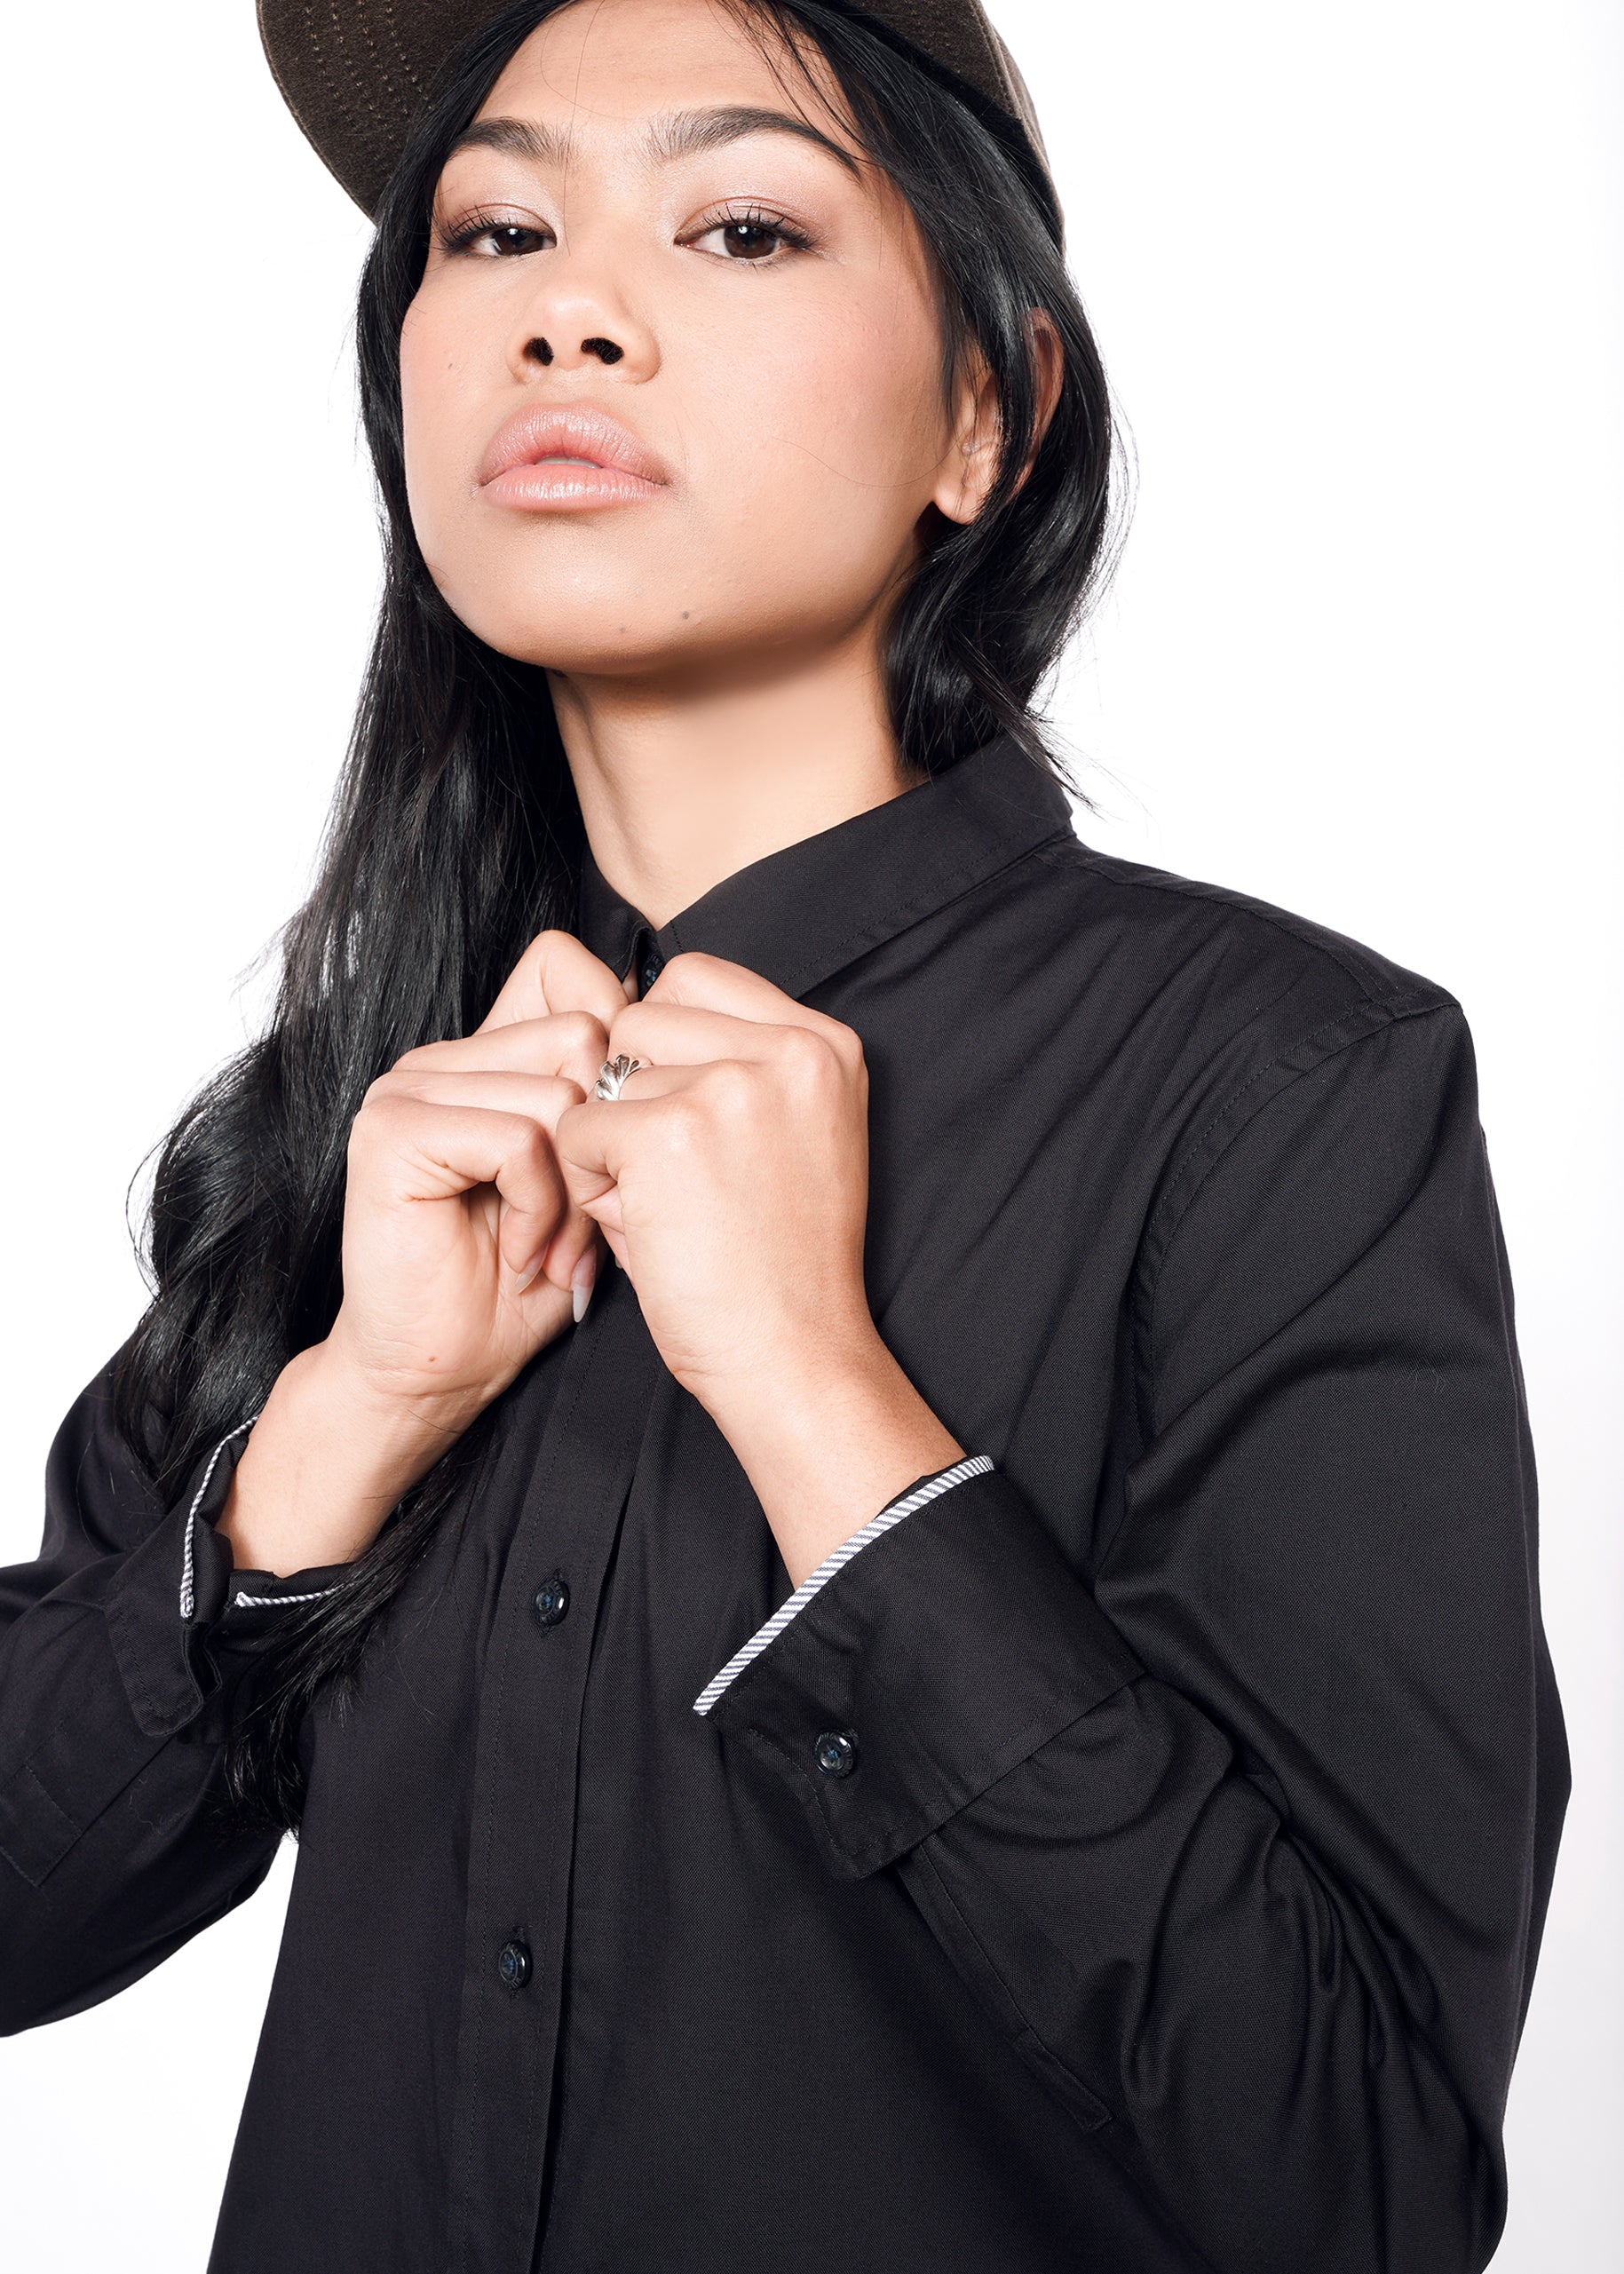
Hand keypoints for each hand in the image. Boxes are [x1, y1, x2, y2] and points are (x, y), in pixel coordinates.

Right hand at [325, 929, 629, 1430]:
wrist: (442, 1371)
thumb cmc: (527, 1285)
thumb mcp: (598, 1178)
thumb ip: (616, 1099)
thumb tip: (674, 1027)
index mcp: (484, 1051)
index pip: (569, 966)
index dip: (617, 1051)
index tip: (614, 1150)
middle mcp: (440, 1054)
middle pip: (583, 1032)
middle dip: (606, 1139)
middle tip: (586, 1222)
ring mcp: (407, 1085)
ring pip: (559, 1090)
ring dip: (575, 1189)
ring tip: (553, 1246)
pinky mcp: (391, 1130)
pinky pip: (518, 1138)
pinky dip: (539, 1208)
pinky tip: (521, 1253)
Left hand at [556, 952, 872, 1410]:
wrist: (795, 1357)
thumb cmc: (781, 1264)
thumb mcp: (795, 1137)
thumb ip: (737, 1067)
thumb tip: (622, 1021)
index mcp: (827, 1043)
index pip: (696, 977)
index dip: (664, 1047)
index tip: (683, 1120)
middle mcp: (789, 1049)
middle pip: (642, 1015)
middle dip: (632, 1089)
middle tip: (667, 1174)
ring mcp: (729, 1086)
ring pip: (606, 1074)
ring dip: (612, 1141)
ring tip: (662, 1208)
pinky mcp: (668, 1133)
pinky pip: (576, 1130)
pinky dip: (587, 1184)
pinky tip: (641, 1229)